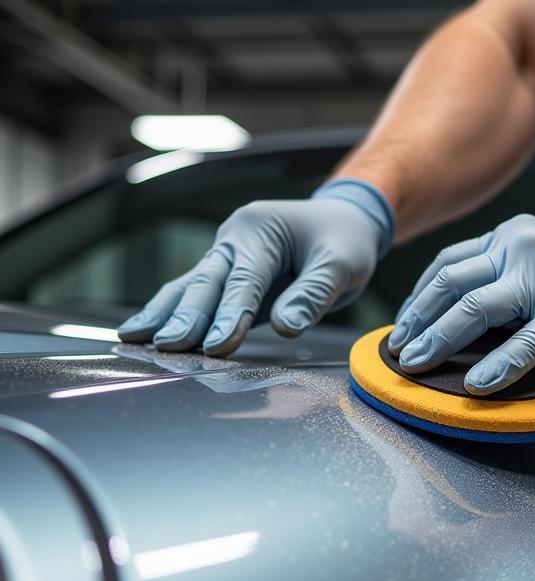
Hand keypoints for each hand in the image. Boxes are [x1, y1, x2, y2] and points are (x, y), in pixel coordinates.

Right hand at [117, 179, 393, 355]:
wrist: (343, 223)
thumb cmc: (345, 241)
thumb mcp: (342, 265)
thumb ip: (314, 294)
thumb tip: (286, 328)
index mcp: (260, 230)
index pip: (245, 280)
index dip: (230, 315)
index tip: (216, 345)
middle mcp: (234, 239)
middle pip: (206, 282)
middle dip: (186, 317)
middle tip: (167, 346)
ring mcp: (226, 257)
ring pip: (190, 287)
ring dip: (164, 314)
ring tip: (132, 338)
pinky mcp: (227, 277)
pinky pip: (196, 295)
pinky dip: (171, 313)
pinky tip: (143, 332)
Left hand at [388, 214, 534, 393]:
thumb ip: (508, 275)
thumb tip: (466, 316)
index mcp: (511, 235)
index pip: (448, 264)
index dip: (419, 298)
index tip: (404, 325)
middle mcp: (520, 247)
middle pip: (450, 283)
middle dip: (417, 321)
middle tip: (398, 350)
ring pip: (474, 309)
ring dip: (438, 340)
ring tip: (415, 365)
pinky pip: (523, 344)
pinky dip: (496, 367)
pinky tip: (476, 385)